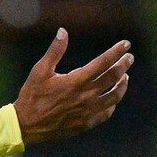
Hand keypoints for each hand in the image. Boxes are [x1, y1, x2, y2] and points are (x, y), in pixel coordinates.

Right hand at [12, 29, 131, 144]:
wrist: (26, 125)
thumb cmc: (32, 95)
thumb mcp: (39, 71)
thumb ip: (54, 51)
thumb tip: (63, 31)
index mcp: (76, 81)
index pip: (103, 62)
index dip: (116, 52)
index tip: (126, 44)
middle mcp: (86, 95)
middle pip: (113, 77)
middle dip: (124, 65)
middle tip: (129, 58)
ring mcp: (89, 110)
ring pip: (115, 96)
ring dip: (122, 84)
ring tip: (125, 77)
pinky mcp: (87, 122)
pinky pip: (107, 112)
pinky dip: (113, 103)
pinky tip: (112, 98)